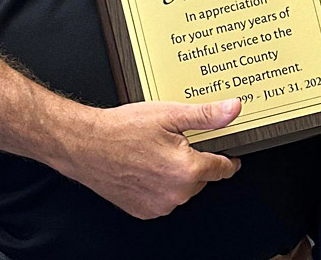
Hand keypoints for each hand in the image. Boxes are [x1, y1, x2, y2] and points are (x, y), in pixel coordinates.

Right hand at [54, 98, 242, 218]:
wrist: (87, 145)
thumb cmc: (124, 129)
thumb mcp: (171, 114)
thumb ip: (207, 115)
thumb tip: (233, 109)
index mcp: (187, 169)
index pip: (223, 168)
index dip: (228, 158)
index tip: (231, 154)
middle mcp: (176, 193)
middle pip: (202, 178)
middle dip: (196, 160)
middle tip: (178, 141)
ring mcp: (159, 205)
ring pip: (183, 189)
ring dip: (178, 173)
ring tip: (158, 150)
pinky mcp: (144, 210)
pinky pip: (164, 198)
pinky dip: (161, 184)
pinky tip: (147, 165)